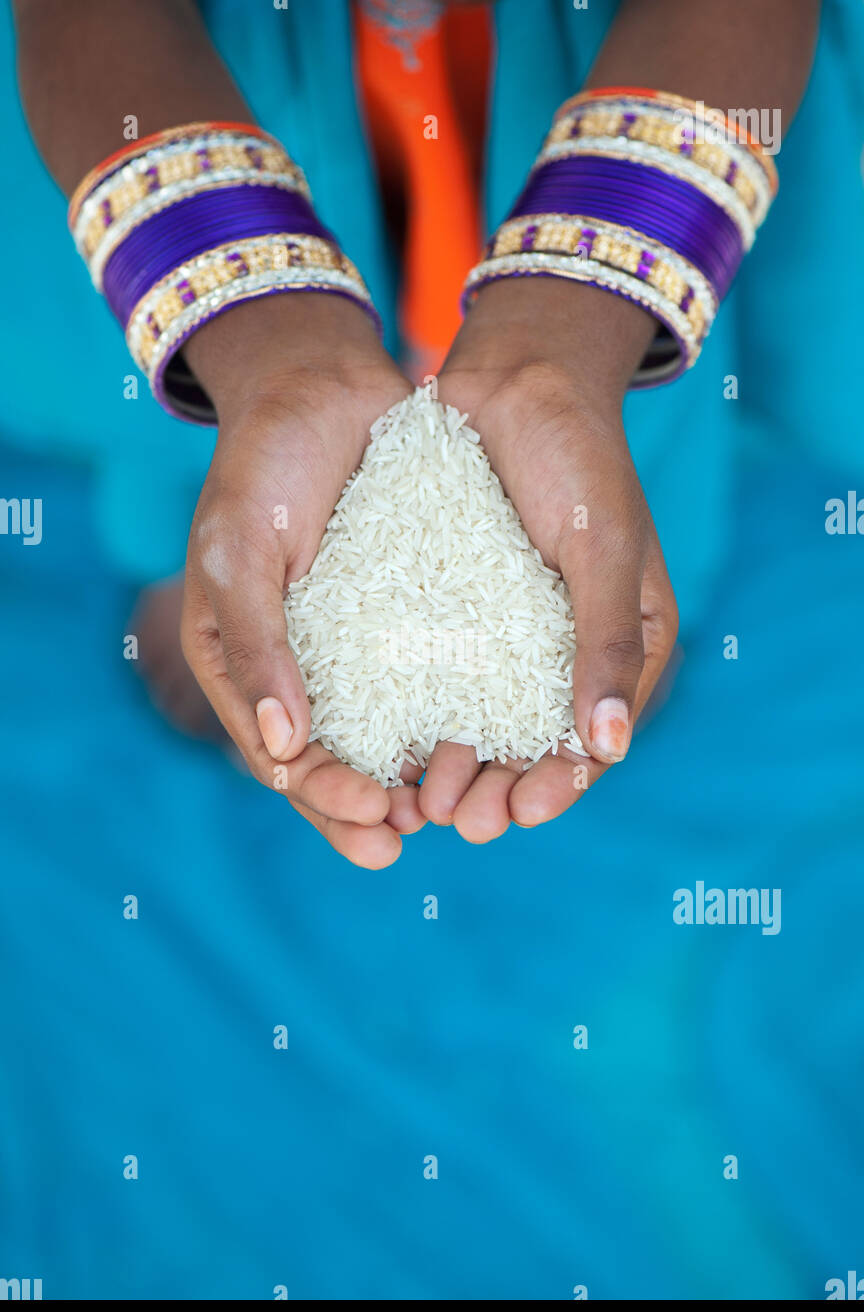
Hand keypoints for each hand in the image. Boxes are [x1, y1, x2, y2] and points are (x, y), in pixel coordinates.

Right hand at [181, 292, 423, 867]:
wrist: (323, 384)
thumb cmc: (263, 465)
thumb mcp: (240, 552)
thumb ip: (257, 647)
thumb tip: (286, 750)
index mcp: (242, 666)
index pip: (282, 759)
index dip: (327, 801)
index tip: (377, 820)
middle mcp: (298, 668)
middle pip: (335, 765)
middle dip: (374, 809)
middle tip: (423, 833)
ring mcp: (353, 647)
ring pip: (384, 736)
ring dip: (418, 777)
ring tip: (462, 804)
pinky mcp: (404, 618)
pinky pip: (426, 681)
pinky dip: (448, 718)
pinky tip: (489, 740)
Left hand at [420, 276, 678, 840]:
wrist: (514, 377)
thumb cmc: (577, 455)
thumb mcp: (602, 548)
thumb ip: (606, 643)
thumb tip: (607, 749)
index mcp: (628, 642)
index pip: (598, 738)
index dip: (561, 784)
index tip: (519, 812)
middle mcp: (571, 649)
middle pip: (537, 746)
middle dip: (499, 789)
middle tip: (458, 820)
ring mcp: (513, 634)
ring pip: (486, 723)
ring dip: (458, 766)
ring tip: (420, 799)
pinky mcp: (461, 612)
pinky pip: (444, 679)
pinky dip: (424, 717)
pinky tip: (391, 746)